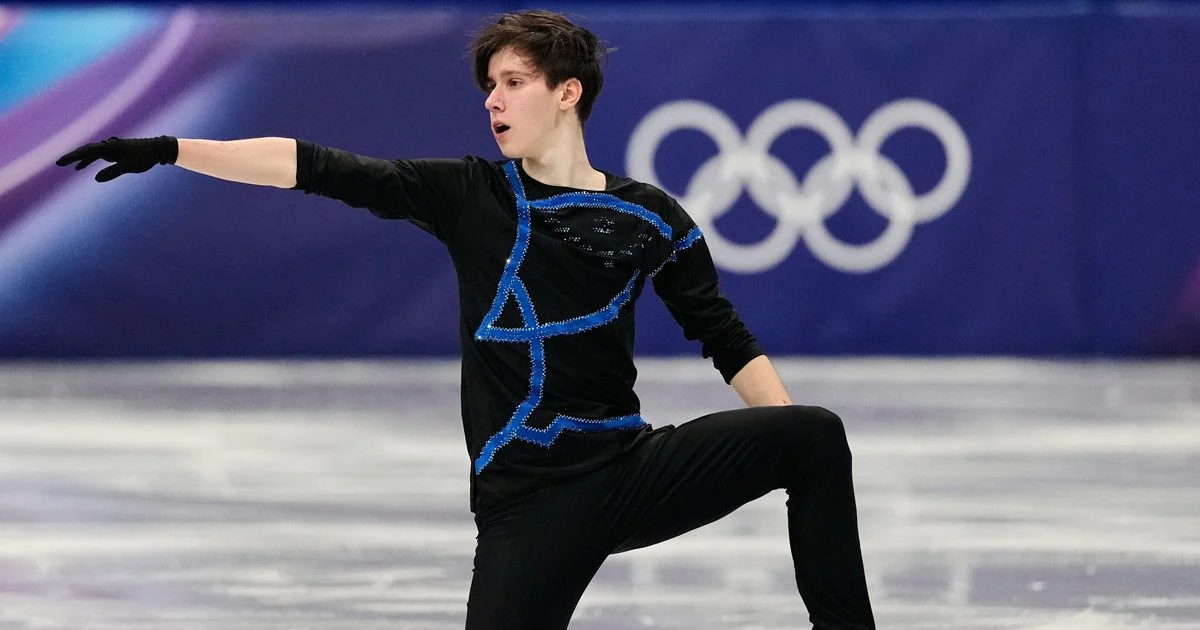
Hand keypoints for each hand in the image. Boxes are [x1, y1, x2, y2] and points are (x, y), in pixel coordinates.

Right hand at [55, 136, 177, 181]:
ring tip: (65, 165)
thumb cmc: (145, 157)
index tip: (61, 161)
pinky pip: (97, 156)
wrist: (157, 149)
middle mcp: (108, 146)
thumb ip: (113, 172)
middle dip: (72, 156)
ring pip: (90, 153)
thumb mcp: (130, 166)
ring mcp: (111, 148)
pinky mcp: (114, 152)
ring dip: (78, 158)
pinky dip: (88, 161)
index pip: (88, 151)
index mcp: (110, 147)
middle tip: (58, 163)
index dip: (73, 156)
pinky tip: (80, 168)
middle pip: (86, 150)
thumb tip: (96, 178)